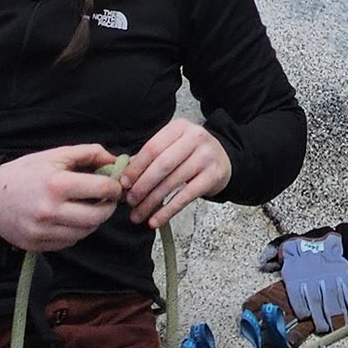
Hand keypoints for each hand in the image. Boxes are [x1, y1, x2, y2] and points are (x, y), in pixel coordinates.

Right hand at [0, 143, 127, 251]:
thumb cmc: (25, 173)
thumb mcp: (54, 155)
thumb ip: (88, 153)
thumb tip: (115, 160)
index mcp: (56, 184)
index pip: (101, 189)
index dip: (114, 187)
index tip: (114, 185)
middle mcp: (51, 210)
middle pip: (97, 216)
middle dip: (108, 207)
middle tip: (107, 200)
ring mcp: (44, 231)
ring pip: (86, 231)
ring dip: (94, 220)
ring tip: (88, 207)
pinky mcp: (39, 245)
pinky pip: (70, 241)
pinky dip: (77, 231)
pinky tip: (70, 218)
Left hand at [116, 118, 233, 230]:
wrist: (224, 158)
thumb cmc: (191, 153)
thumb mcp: (173, 146)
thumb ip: (150, 158)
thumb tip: (124, 178)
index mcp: (179, 127)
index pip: (152, 148)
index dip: (136, 168)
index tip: (123, 183)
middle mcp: (195, 138)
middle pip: (162, 165)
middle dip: (142, 186)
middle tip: (130, 202)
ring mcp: (206, 157)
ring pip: (172, 182)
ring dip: (152, 202)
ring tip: (138, 214)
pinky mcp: (213, 176)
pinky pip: (186, 197)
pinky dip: (168, 211)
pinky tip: (156, 220)